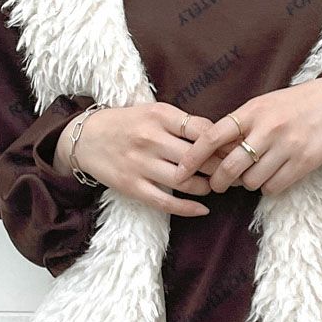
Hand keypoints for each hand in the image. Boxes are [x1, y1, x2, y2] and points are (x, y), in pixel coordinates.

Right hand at [54, 101, 230, 216]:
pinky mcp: (132, 186)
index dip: (224, 144)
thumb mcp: (154, 112)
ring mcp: (140, 164)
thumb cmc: (128, 124)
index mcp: (159, 116)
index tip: (236, 152)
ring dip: (206, 187)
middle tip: (233, 174)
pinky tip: (203, 209)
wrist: (85, 138)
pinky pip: (166, 201)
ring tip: (214, 186)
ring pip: (185, 181)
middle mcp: (150, 139)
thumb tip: (222, 138)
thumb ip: (184, 123)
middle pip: (198, 158)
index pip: (203, 131)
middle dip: (221, 168)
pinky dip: (189, 208)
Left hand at [172, 77, 321, 194]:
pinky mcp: (303, 163)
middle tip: (216, 184)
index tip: (180, 172)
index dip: (192, 157)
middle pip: (230, 166)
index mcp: (252, 112)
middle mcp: (267, 129)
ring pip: (251, 182)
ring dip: (246, 184)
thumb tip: (210, 154)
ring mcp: (286, 147)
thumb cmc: (292, 106)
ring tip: (251, 175)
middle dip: (218, 181)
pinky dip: (267, 187)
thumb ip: (237, 126)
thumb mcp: (261, 106)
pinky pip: (273, 187)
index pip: (212, 137)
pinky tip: (271, 176)